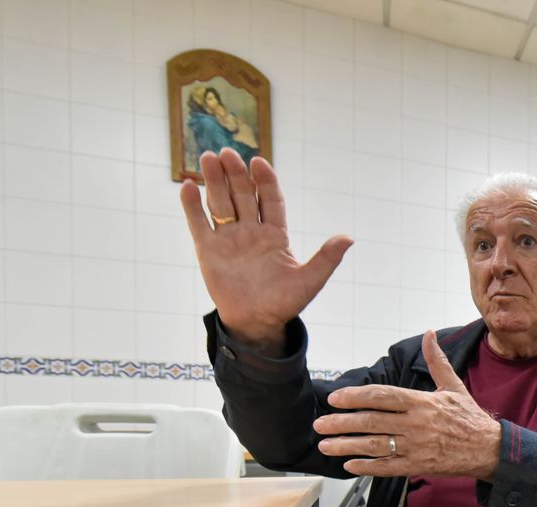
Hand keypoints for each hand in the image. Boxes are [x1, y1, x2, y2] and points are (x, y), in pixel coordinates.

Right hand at [178, 148, 352, 353]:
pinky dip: (192, 206)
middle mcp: (251, 231)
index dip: (265, 181)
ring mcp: (228, 239)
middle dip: (236, 174)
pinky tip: (188, 187)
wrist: (256, 323)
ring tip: (209, 158)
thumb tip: (348, 238)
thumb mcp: (310, 280)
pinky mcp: (208, 250)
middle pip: (243, 195)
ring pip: (221, 203)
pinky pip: (199, 224)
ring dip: (214, 181)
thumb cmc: (284, 303)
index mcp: (275, 234)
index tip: (259, 162)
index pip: (270, 200)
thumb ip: (326, 258)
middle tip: (228, 153)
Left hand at [315, 331, 502, 479]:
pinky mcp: (419, 465)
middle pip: (372, 422)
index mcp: (421, 402)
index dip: (355, 397)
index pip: (381, 397)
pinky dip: (367, 466)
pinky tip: (349, 465)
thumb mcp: (453, 385)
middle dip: (341, 423)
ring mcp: (416, 446)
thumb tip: (429, 333)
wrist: (489, 449)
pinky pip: (388, 466)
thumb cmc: (469, 417)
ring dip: (346, 446)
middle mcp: (416, 424)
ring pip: (375, 445)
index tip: (335, 399)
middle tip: (319, 424)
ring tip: (325, 445)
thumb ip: (436, 360)